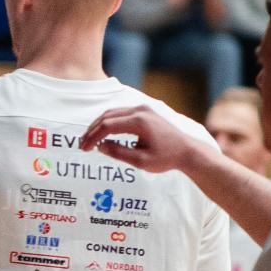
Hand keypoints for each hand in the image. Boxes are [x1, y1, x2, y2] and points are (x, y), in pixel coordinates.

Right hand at [78, 99, 196, 175]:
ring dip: (99, 125)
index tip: (84, 149)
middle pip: (107, 116)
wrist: (187, 150)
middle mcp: (140, 111)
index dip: (93, 137)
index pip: (107, 126)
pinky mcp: (145, 112)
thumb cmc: (166, 158)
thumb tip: (101, 147)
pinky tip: (104, 134)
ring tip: (90, 140)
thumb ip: (118, 153)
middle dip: (92, 130)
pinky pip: (121, 114)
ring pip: (113, 113)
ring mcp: (143, 109)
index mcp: (139, 121)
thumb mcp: (141, 161)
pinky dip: (109, 122)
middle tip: (83, 145)